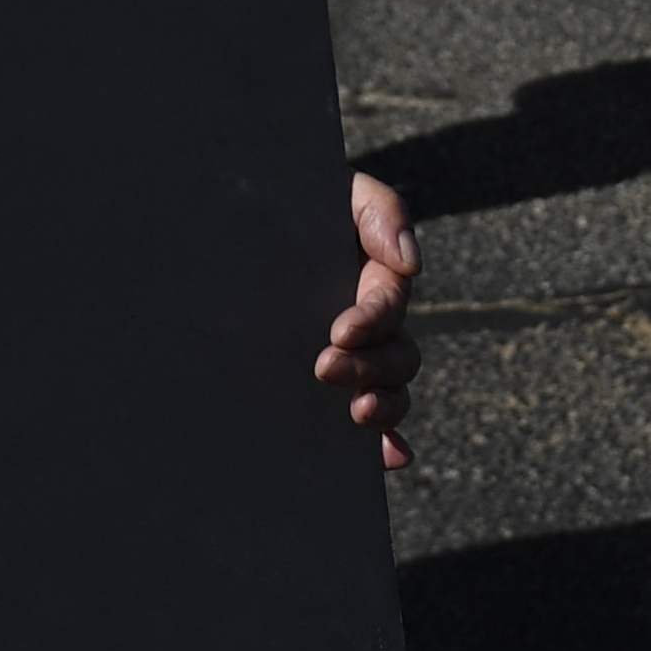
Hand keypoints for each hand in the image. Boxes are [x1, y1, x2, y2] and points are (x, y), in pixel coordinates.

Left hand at [317, 174, 420, 468]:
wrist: (239, 215)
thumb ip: (380, 211)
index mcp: (373, 278)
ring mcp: (350, 359)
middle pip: (395, 356)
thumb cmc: (291, 201)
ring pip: (388, 392)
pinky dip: (384, 444)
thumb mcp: (339, 191)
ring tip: (358, 416)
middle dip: (370, 368)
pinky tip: (386, 459)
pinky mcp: (322, 390)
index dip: (372, 320)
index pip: (387, 304)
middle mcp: (368, 325)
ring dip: (384, 408)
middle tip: (324, 369)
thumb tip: (411, 263)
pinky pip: (367, 424)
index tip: (340, 331)